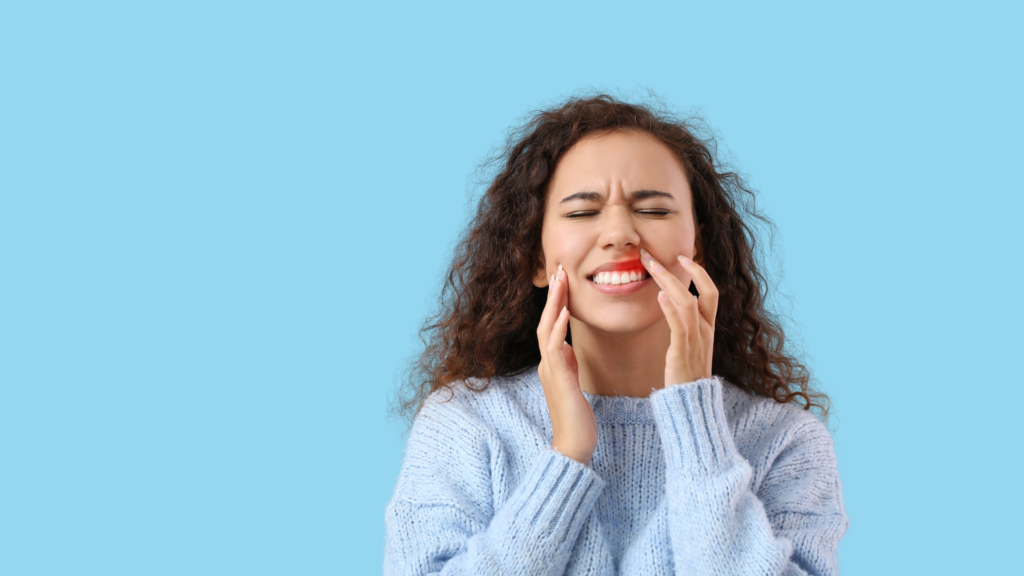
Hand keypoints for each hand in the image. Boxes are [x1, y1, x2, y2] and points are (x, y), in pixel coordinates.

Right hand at [536, 265, 597, 465]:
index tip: (564, 279)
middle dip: (553, 295)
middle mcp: (547, 364)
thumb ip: (568, 365)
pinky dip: (558, 329)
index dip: (557, 302)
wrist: (574, 446)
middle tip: (560, 268)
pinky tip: (564, 313)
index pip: (552, 325)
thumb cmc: (578, 419)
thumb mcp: (573, 384)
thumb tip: (567, 347)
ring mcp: (550, 371)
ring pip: (546, 330)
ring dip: (554, 304)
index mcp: (553, 363)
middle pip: (545, 321)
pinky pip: (554, 350)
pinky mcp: (558, 381)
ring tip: (561, 280)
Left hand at [640, 248, 719, 387]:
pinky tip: (659, 295)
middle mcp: (706, 332)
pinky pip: (679, 326)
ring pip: (688, 304)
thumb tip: (670, 308)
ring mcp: (696, 342)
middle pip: (701, 292)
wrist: (692, 406)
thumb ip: (684, 328)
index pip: (711, 292)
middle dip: (680, 270)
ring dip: (669, 282)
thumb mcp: (690, 348)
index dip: (699, 272)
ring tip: (651, 267)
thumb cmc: (686, 377)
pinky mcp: (682, 353)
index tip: (682, 257)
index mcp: (709, 329)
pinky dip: (670, 309)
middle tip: (653, 255)